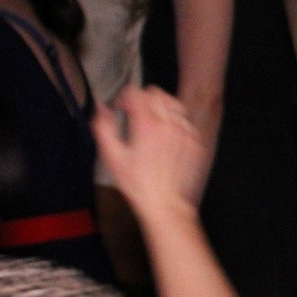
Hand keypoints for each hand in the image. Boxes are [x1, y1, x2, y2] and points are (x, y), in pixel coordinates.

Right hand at [90, 86, 209, 220]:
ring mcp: (186, 132)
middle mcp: (169, 124)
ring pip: (175, 104)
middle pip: (157, 93)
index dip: (125, 96)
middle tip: (135, 112)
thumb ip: (103, 126)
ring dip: (161, 107)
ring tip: (152, 121)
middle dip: (143, 99)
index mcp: (147, 124)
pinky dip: (176, 122)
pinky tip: (167, 135)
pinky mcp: (196, 142)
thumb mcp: (111, 155)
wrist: (165, 203)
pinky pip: (186, 122)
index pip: (137, 92)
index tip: (122, 107)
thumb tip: (101, 108)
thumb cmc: (138, 184)